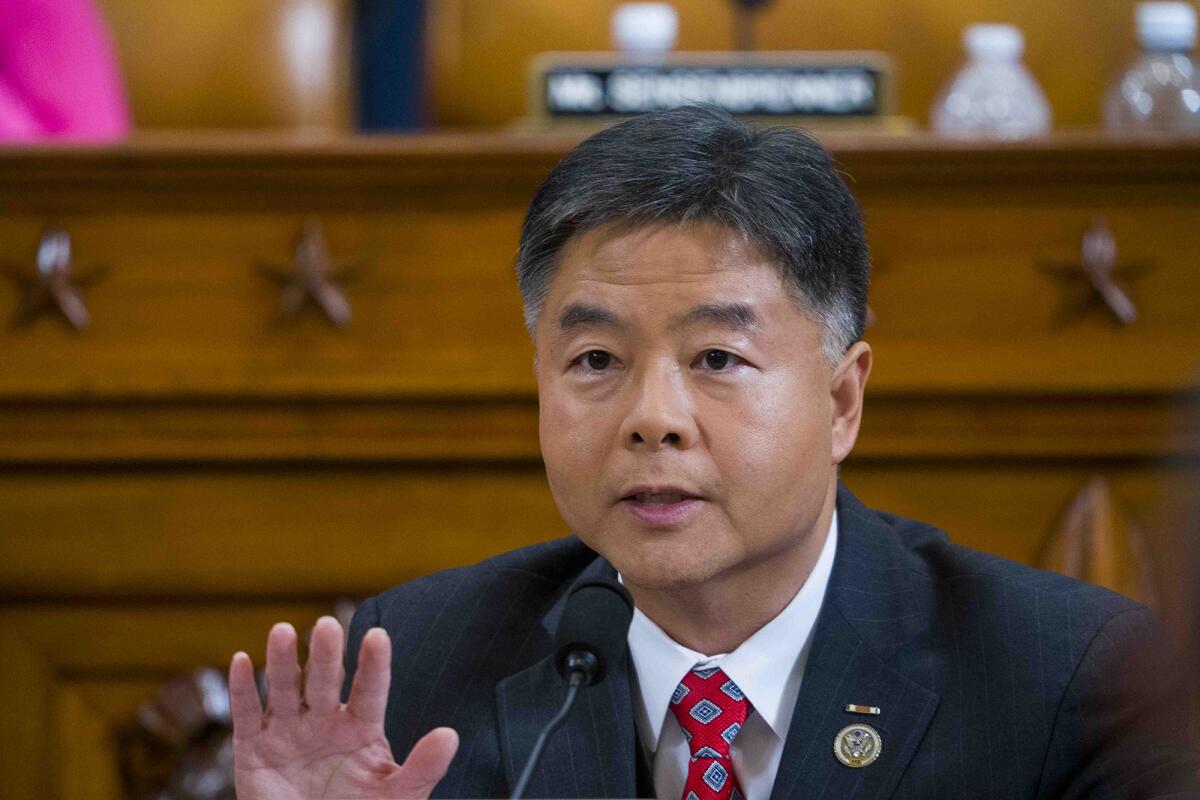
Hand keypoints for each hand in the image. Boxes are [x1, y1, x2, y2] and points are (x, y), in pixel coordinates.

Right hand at [230, 617, 457, 798]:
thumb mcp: (397, 796)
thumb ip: (423, 768)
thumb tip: (450, 736)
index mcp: (361, 727)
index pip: (371, 690)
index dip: (373, 665)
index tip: (378, 636)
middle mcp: (324, 721)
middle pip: (325, 682)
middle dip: (325, 656)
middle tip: (327, 625)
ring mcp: (288, 732)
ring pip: (285, 690)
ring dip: (281, 662)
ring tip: (282, 631)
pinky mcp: (254, 750)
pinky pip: (247, 715)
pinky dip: (242, 689)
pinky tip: (241, 661)